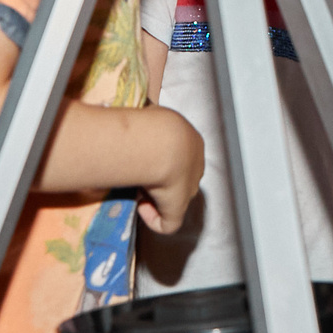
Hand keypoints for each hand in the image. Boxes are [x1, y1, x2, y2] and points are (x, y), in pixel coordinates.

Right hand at [135, 107, 206, 234]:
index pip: (180, 155)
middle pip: (180, 178)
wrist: (161, 142)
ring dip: (155, 197)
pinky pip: (168, 224)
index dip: (159, 158)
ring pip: (174, 199)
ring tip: (137, 187)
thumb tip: (138, 109)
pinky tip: (141, 208)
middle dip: (160, 178)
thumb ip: (147, 114)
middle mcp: (196, 166)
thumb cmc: (154, 123)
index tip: (143, 157)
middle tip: (139, 173)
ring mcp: (189, 189)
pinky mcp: (178, 208)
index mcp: (192, 142)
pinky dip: (154, 220)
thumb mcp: (152, 111)